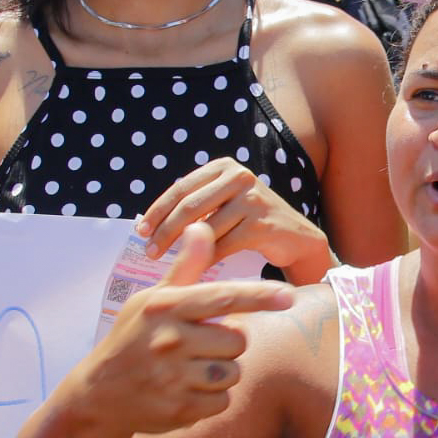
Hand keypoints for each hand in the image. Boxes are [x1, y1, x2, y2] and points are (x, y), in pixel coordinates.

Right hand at [67, 223, 293, 437]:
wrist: (99, 395)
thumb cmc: (134, 339)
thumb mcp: (153, 300)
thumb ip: (185, 268)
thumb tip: (201, 227)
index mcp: (166, 307)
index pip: (223, 298)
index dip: (259, 296)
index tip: (288, 295)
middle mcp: (170, 340)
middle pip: (239, 340)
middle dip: (229, 343)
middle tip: (200, 346)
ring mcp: (174, 378)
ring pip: (234, 372)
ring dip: (222, 372)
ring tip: (191, 369)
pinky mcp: (180, 410)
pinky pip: (223, 401)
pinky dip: (212, 398)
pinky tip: (187, 392)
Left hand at [136, 158, 332, 284]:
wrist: (296, 238)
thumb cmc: (252, 222)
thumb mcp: (225, 202)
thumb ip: (198, 204)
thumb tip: (151, 221)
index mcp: (225, 167)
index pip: (182, 188)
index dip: (158, 210)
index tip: (141, 230)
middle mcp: (240, 177)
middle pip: (190, 207)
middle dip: (164, 231)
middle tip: (149, 250)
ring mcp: (253, 199)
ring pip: (205, 228)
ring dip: (182, 249)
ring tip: (168, 262)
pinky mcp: (262, 224)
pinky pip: (223, 245)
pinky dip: (206, 259)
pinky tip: (195, 269)